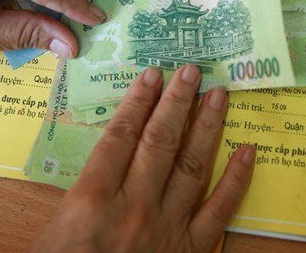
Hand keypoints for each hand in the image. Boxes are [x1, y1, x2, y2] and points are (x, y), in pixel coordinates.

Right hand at [32, 65, 254, 251]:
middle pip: (160, 142)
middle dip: (177, 103)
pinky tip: (248, 151)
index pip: (121, 136)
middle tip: (192, 71)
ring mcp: (168, 228)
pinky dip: (237, 179)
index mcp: (94, 200)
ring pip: (193, 166)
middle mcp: (135, 207)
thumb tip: (112, 147)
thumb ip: (85, 187)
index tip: (153, 74)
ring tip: (219, 95)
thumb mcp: (57, 227)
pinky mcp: (192, 250)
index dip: (138, 101)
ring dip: (208, 127)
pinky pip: (221, 210)